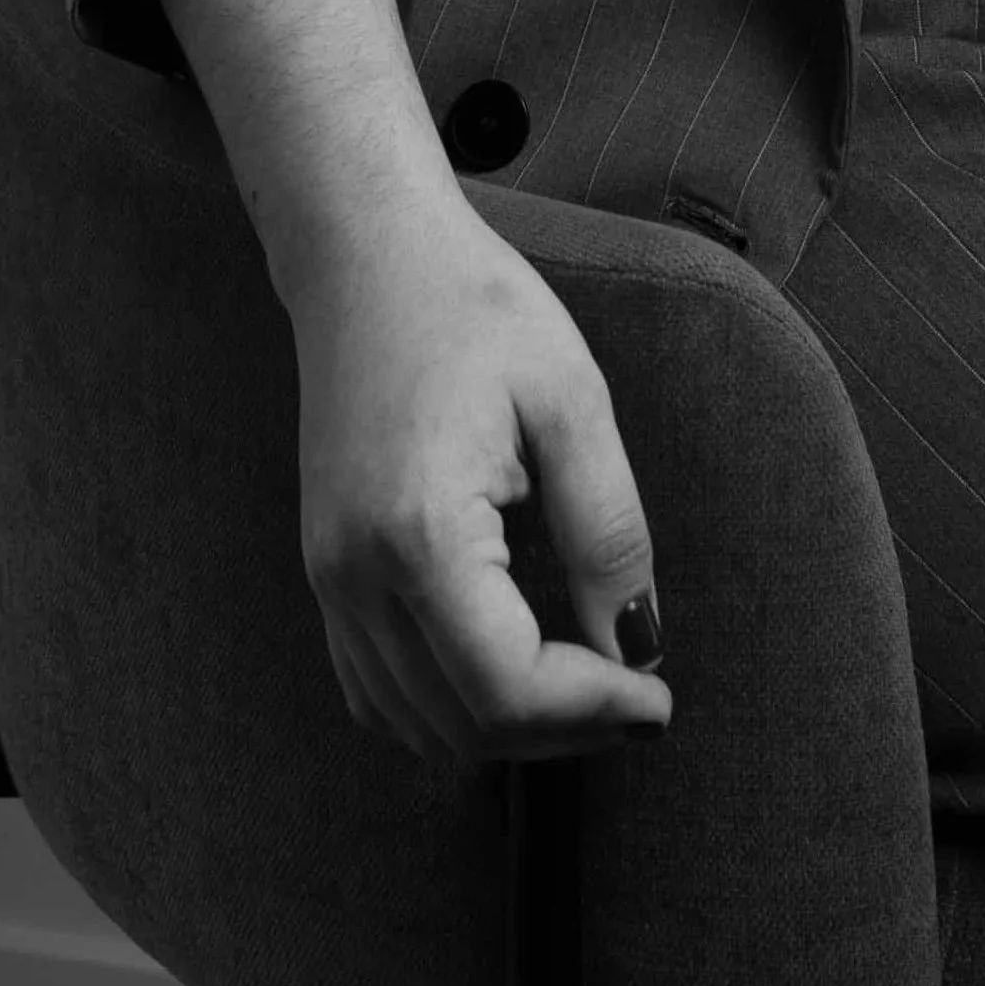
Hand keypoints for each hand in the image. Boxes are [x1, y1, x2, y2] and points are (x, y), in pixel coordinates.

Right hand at [285, 197, 673, 768]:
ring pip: (415, 723)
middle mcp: (356, 574)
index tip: (660, 696)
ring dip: (507, 728)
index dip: (594, 710)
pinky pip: (375, 690)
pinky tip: (508, 675)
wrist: (368, 256)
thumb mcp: (572, 400)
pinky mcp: (324, 570)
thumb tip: (637, 644)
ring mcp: (328, 578)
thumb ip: (607, 532)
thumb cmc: (476, 308)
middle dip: (561, 730)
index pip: (508, 687)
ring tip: (589, 688)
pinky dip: (445, 708)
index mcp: (420, 533)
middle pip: (462, 723)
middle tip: (640, 695)